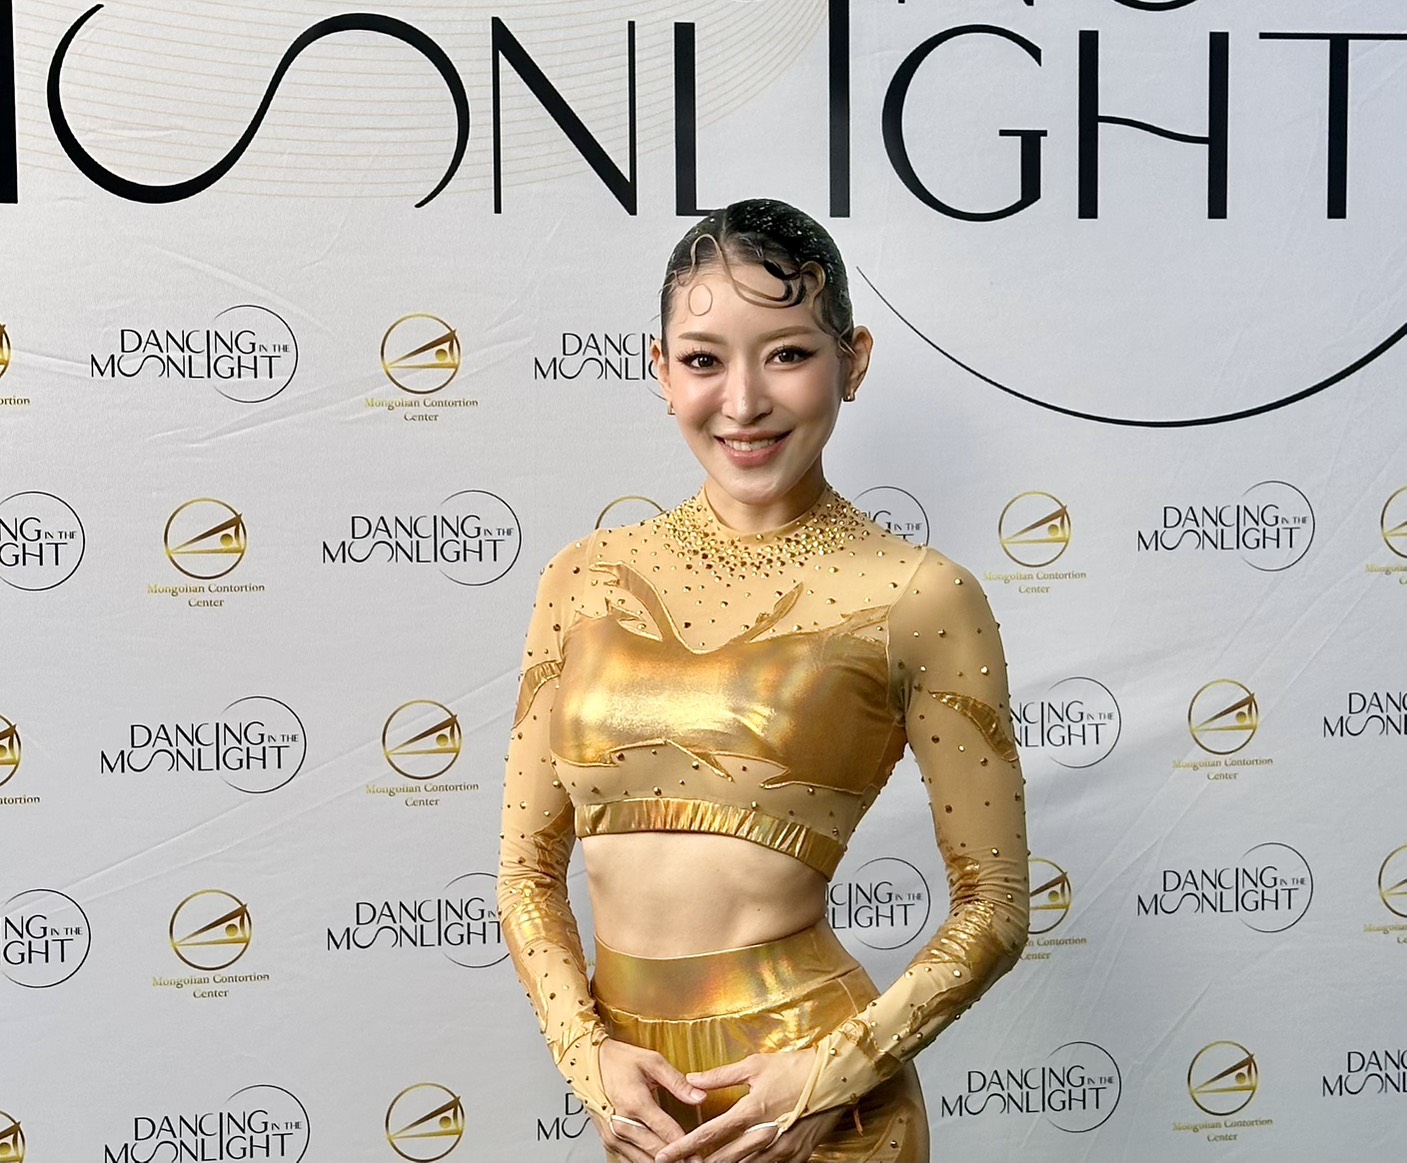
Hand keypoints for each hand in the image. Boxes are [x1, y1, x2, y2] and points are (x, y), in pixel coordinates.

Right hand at [590, 1038, 707, 1161]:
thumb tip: (700, 1096)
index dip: (686, 1146)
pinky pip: (629, 1159)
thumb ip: (677, 1082)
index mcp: (635, 1103)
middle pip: (655, 1152)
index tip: (700, 1156)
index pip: (667, 1133)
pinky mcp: (607, 1140)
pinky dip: (644, 1161)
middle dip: (677, 1160)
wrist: (587, 1061)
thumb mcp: (652, 1061)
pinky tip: (658, 1160)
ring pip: (641, 1161)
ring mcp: (612, 1134)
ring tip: (680, 1162)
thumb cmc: (619, 1060)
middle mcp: (621, 1123)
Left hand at [653, 1048, 818, 1161]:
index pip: (711, 1133)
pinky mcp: (798, 1156)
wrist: (835, 1079)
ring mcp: (782, 1149)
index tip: (665, 1155)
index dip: (685, 1146)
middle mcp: (765, 1134)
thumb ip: (720, 1076)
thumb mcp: (755, 1065)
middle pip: (725, 1159)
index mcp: (751, 1110)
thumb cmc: (794, 1067)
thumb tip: (691, 1079)